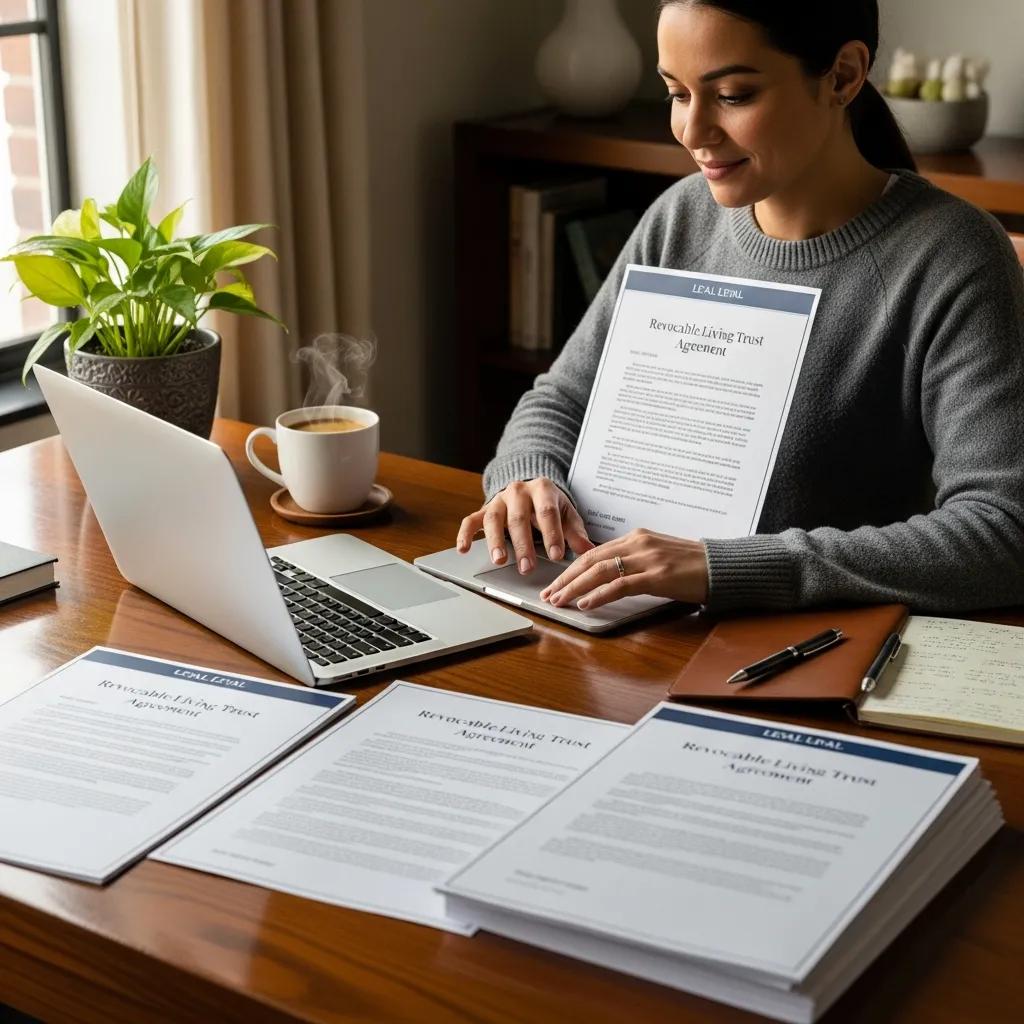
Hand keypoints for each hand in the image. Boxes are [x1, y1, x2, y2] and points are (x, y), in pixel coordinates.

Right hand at [456, 478, 594, 572]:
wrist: (529, 487)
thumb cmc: (549, 505)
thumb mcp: (566, 514)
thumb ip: (575, 532)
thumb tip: (588, 551)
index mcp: (542, 489)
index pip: (547, 511)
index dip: (552, 534)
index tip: (557, 556)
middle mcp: (518, 491)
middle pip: (519, 517)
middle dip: (523, 544)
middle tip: (527, 567)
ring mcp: (499, 500)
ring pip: (493, 518)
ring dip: (495, 540)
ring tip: (499, 561)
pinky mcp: (484, 509)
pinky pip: (471, 520)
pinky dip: (465, 534)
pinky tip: (464, 550)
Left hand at [540, 528, 708, 610]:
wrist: (723, 566)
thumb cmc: (693, 565)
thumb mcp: (658, 556)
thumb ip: (633, 561)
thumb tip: (608, 576)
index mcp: (636, 537)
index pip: (593, 552)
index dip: (570, 568)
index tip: (555, 582)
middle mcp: (638, 543)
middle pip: (590, 560)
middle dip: (565, 578)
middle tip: (548, 594)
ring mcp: (647, 558)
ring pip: (600, 571)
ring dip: (575, 587)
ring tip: (559, 600)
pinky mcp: (657, 575)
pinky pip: (620, 585)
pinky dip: (599, 594)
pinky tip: (585, 604)